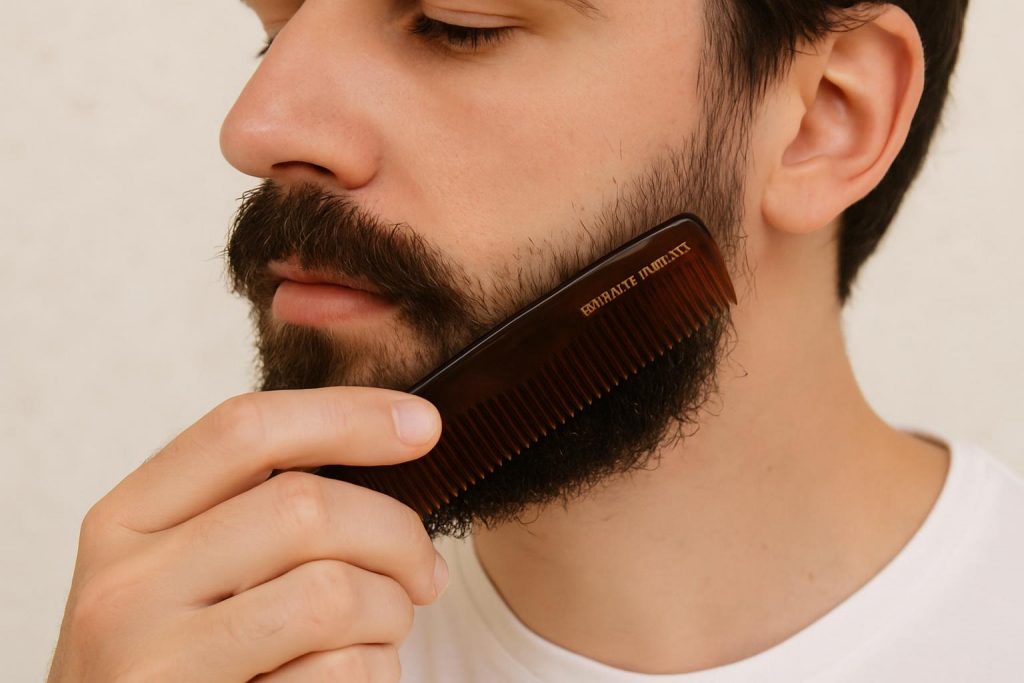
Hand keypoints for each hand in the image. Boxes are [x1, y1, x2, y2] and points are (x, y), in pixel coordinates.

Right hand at [46, 387, 447, 681]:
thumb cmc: (177, 660)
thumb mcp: (182, 570)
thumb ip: (255, 511)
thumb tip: (397, 442)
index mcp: (126, 521)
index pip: (245, 430)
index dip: (349, 415)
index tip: (423, 424)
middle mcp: (126, 585)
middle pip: (304, 507)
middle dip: (396, 535)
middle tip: (424, 572)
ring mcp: (156, 661)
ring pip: (333, 592)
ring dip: (392, 611)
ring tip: (386, 628)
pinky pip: (337, 672)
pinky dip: (375, 670)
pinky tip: (354, 674)